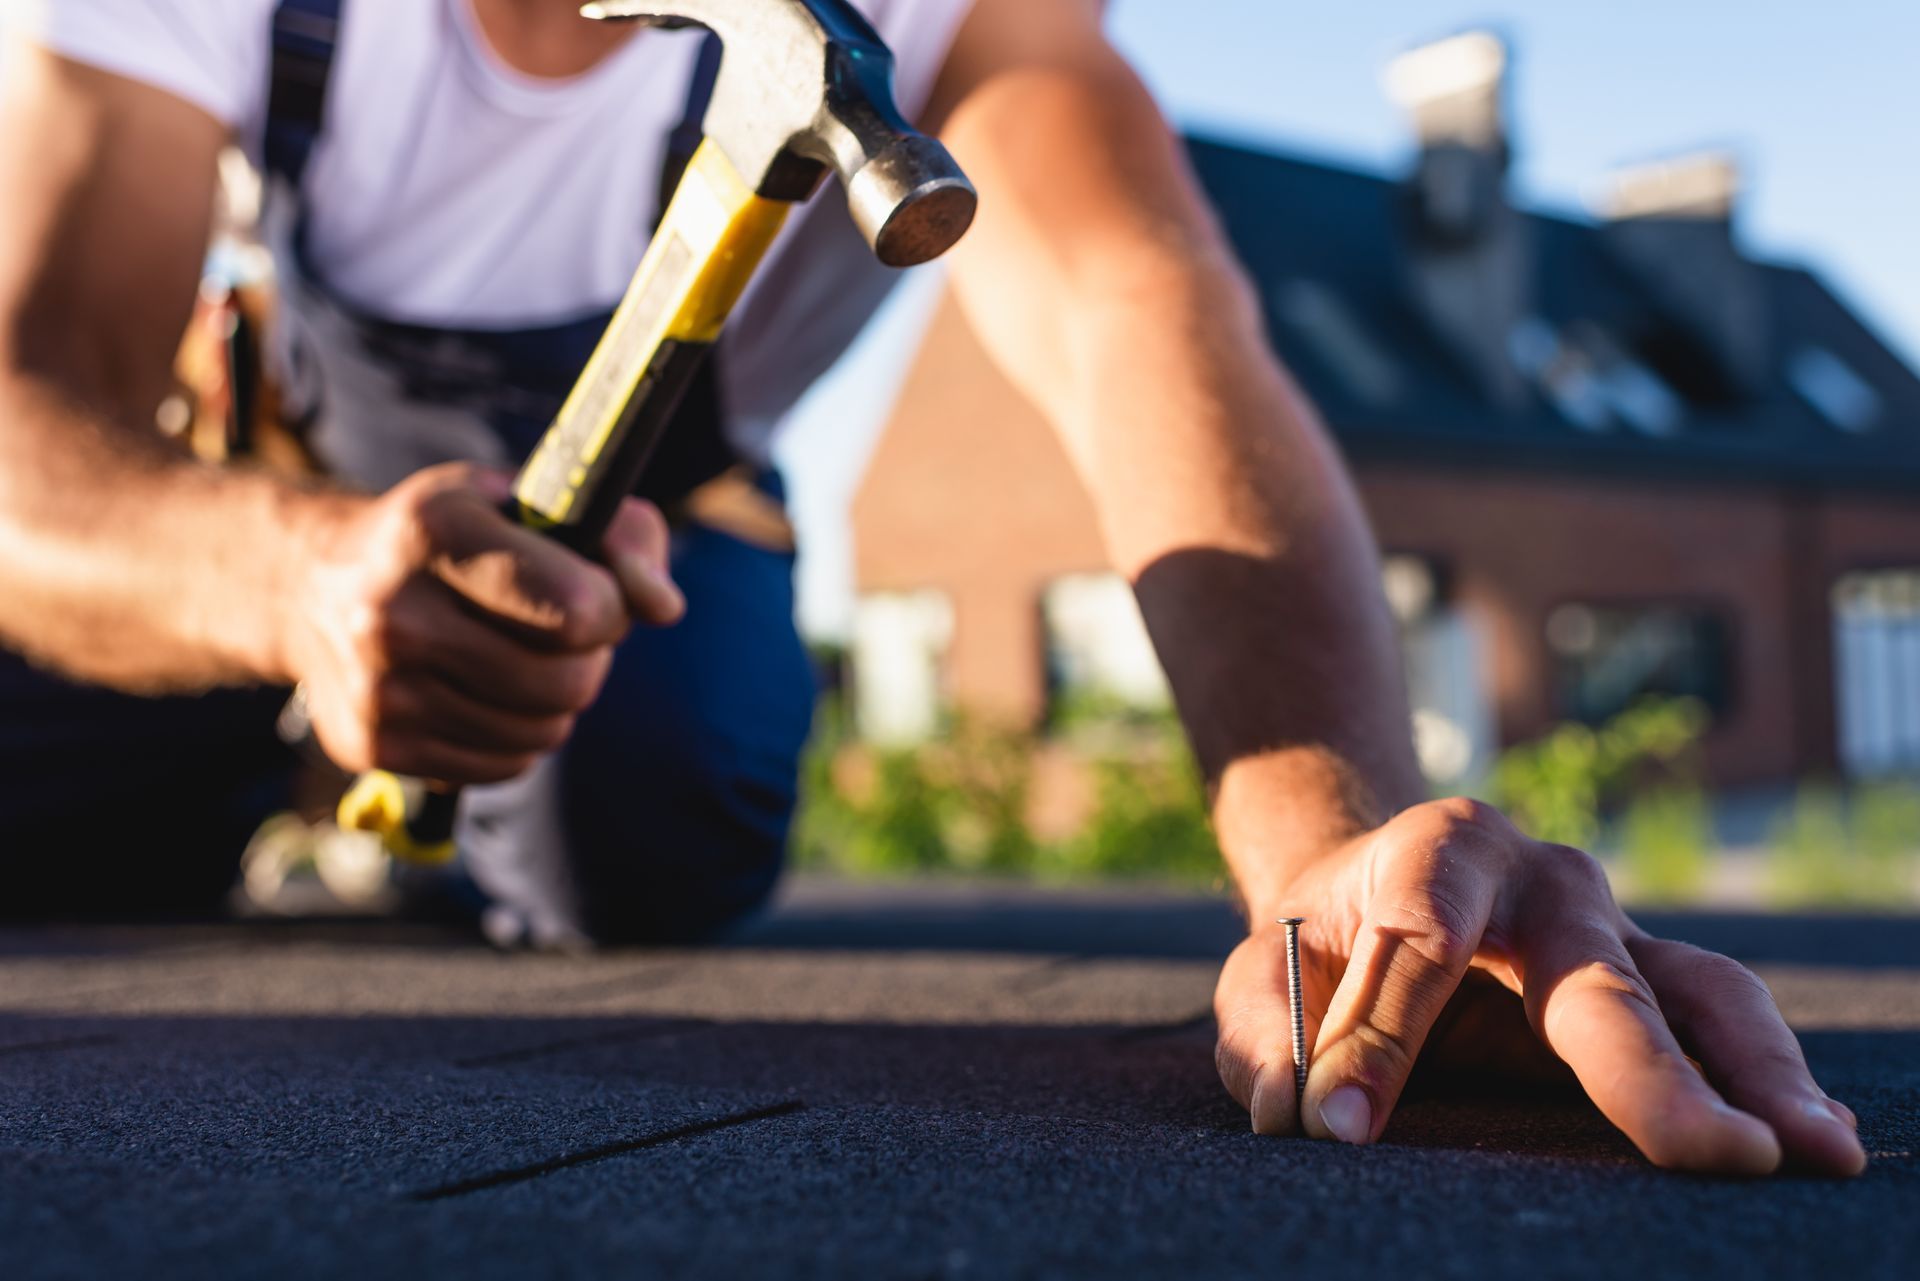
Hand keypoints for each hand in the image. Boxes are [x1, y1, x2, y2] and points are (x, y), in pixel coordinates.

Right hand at [282, 463, 682, 783]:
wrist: (313, 584)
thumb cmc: (455, 536)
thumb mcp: (531, 502)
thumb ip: (624, 538)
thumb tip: (666, 609)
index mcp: (435, 531)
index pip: (579, 609)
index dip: (611, 608)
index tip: (596, 595)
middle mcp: (394, 612)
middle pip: (566, 683)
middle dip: (587, 659)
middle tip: (563, 633)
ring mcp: (378, 688)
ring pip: (542, 732)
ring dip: (555, 701)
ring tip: (522, 659)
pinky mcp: (371, 746)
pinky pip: (504, 765)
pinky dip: (517, 736)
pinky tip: (485, 693)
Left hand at [1213, 797, 1865, 1175]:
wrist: (1375, 885)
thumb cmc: (1319, 941)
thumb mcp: (1266, 978)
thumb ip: (1273, 1043)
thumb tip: (1307, 1124)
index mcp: (1436, 850)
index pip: (1418, 940)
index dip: (1377, 1038)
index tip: (1339, 1130)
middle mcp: (1543, 877)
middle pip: (1591, 971)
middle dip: (1644, 1064)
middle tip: (1709, 1149)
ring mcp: (1613, 926)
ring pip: (1696, 989)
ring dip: (1753, 1072)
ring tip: (1807, 1151)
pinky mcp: (1652, 975)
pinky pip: (1720, 1018)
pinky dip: (1768, 1073)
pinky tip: (1813, 1133)